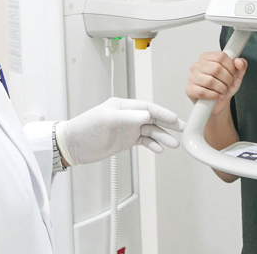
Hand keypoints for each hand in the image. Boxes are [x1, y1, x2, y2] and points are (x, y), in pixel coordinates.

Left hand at [55, 97, 185, 165]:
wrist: (73, 145)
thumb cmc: (85, 128)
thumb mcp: (106, 120)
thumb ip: (127, 118)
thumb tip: (147, 115)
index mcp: (124, 106)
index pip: (148, 108)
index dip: (163, 113)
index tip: (175, 119)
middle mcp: (128, 116)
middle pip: (153, 118)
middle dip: (168, 124)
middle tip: (183, 129)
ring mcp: (128, 129)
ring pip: (151, 131)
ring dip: (163, 137)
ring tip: (174, 145)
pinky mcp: (125, 141)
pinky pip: (144, 141)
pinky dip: (153, 145)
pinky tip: (160, 150)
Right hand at [186, 51, 247, 115]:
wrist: (218, 103)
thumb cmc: (224, 87)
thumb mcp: (236, 76)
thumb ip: (241, 66)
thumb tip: (239, 61)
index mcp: (207, 58)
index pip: (220, 56)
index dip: (230, 67)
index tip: (232, 74)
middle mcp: (197, 65)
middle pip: (216, 68)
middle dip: (227, 79)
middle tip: (228, 84)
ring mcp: (192, 77)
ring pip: (210, 81)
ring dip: (221, 88)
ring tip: (222, 91)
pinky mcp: (189, 89)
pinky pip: (202, 92)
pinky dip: (213, 95)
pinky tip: (216, 96)